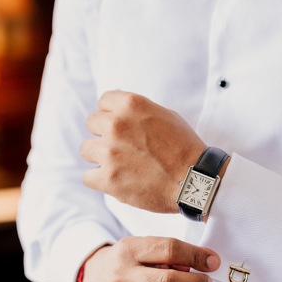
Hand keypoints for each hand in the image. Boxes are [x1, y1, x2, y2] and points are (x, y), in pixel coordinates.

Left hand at [81, 91, 206, 212]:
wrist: (195, 180)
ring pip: (86, 149)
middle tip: (123, 146)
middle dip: (104, 133)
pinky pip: (87, 176)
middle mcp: (117, 125)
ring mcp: (110, 152)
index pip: (103, 101)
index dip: (112, 113)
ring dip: (100, 156)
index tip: (122, 125)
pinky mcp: (108, 179)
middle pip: (92, 123)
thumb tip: (116, 105)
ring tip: (120, 164)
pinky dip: (100, 179)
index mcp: (131, 105)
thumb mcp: (165, 115)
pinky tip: (116, 180)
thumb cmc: (185, 148)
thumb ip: (137, 110)